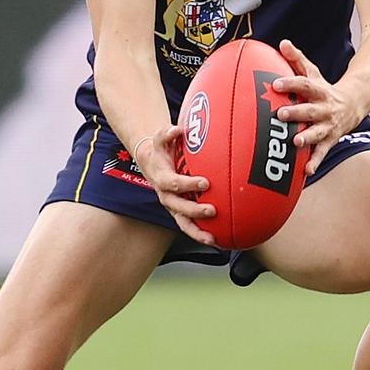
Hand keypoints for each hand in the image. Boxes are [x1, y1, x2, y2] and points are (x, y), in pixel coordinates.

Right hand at [135, 125, 216, 245]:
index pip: (173, 183)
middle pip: (178, 207)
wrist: (151, 160)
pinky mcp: (179, 212)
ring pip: (183, 223)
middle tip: (212, 210)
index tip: (205, 183)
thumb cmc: (161, 148)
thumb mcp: (161, 138)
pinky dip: (200, 234)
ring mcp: (172, 206)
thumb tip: (177, 129)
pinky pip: (189, 226)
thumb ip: (167, 133)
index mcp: (161, 177)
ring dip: (196, 231)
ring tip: (212, 239)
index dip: (187, 185)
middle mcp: (165, 195)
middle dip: (194, 210)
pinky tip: (217, 241)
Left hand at [273, 39, 353, 174]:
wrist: (353, 105)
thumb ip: (297, 59)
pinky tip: (307, 172)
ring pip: (317, 132)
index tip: (275, 84)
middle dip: (296, 113)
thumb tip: (282, 42)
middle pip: (310, 110)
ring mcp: (328, 126)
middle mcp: (324, 109)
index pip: (304, 84)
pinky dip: (315, 162)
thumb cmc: (323, 90)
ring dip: (307, 137)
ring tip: (295, 142)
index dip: (290, 84)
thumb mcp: (313, 73)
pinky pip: (322, 153)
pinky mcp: (330, 140)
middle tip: (279, 114)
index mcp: (318, 91)